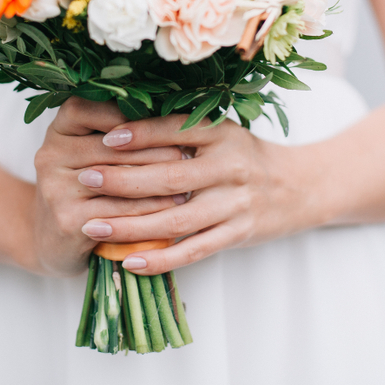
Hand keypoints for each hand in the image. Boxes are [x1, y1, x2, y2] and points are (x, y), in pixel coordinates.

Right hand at [30, 97, 185, 276]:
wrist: (52, 239)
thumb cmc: (86, 188)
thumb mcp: (92, 153)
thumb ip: (120, 133)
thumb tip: (174, 113)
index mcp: (58, 129)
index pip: (87, 107)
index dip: (124, 112)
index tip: (162, 119)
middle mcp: (50, 154)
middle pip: (108, 145)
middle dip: (152, 149)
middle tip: (188, 153)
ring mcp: (55, 189)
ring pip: (116, 180)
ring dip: (156, 180)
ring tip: (187, 181)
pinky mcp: (66, 220)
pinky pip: (117, 212)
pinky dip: (149, 209)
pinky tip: (171, 207)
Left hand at [76, 115, 303, 274]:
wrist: (298, 187)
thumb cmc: (244, 156)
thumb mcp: (221, 132)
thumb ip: (181, 130)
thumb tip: (119, 124)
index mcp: (222, 134)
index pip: (175, 130)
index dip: (139, 134)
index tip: (104, 138)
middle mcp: (230, 167)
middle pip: (169, 177)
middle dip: (122, 179)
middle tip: (86, 177)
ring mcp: (235, 204)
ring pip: (175, 220)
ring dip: (129, 226)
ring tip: (91, 226)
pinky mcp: (238, 234)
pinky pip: (193, 251)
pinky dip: (159, 259)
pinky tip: (128, 261)